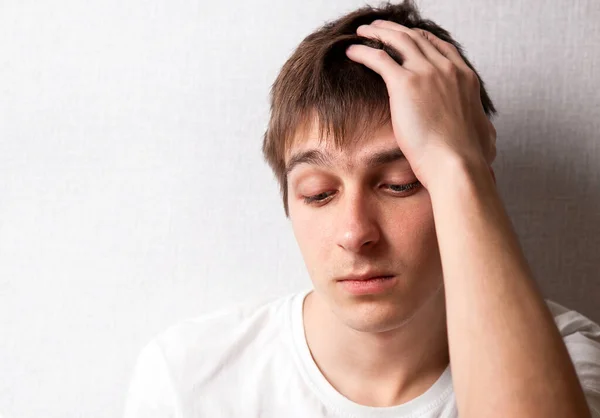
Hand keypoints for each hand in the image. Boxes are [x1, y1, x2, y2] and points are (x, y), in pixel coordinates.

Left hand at [345, 20, 495, 187]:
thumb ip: (482, 127)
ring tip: (363, 31)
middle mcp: (447, 69)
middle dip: (396, 30)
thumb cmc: (469, 160)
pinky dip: (363, 52)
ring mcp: (427, 72)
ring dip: (378, 33)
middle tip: (380, 29)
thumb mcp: (484, 135)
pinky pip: (378, 58)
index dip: (422, 39)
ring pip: (398, 40)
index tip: (410, 38)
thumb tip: (485, 132)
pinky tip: (351, 52)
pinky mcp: (405, 83)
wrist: (457, 165)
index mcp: (465, 79)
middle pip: (417, 38)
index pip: (441, 47)